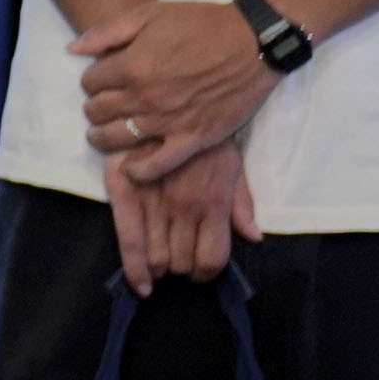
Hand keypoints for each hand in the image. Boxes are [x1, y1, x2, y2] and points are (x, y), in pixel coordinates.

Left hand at [69, 0, 278, 181]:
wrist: (253, 42)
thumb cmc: (202, 24)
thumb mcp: (150, 14)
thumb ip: (107, 32)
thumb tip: (71, 49)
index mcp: (131, 65)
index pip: (89, 82)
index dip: (91, 81)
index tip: (100, 81)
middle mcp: (145, 97)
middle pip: (98, 112)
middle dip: (94, 108)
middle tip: (100, 107)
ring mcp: (168, 121)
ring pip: (118, 139)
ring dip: (103, 138)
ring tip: (102, 135)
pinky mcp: (194, 138)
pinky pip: (158, 165)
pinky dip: (139, 170)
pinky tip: (130, 167)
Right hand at [109, 135, 257, 294]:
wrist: (165, 95)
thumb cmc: (203, 131)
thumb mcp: (232, 162)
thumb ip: (242, 203)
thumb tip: (253, 237)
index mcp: (214, 200)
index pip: (213, 258)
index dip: (206, 273)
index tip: (200, 273)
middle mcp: (186, 206)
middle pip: (183, 263)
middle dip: (180, 268)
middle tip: (177, 261)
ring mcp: (155, 201)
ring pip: (158, 258)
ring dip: (159, 268)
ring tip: (159, 260)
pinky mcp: (125, 192)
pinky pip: (129, 242)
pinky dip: (135, 270)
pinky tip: (140, 285)